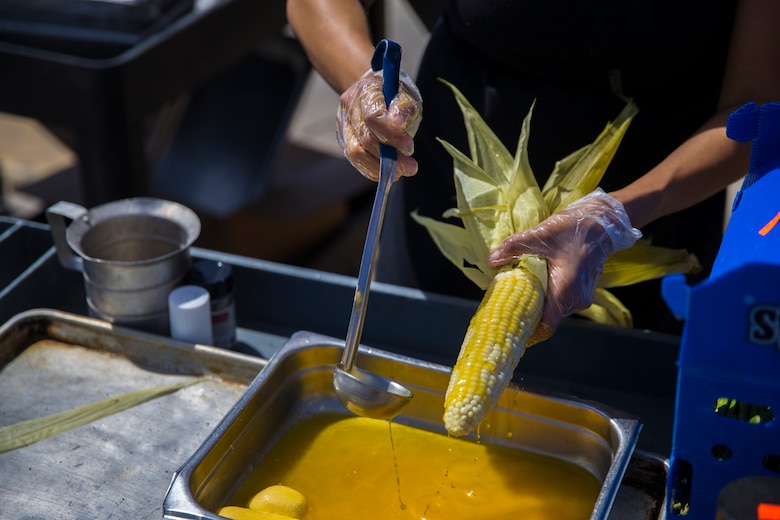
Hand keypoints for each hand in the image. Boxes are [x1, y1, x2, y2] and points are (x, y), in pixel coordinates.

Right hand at [337, 67, 421, 180]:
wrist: (375, 92)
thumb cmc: (395, 95)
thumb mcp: (407, 95)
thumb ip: (405, 109)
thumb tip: (399, 125)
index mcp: (366, 89)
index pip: (372, 117)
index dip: (391, 135)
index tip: (409, 145)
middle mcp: (349, 106)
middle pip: (365, 138)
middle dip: (390, 157)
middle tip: (411, 166)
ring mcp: (342, 124)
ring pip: (356, 153)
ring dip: (380, 167)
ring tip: (401, 171)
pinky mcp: (343, 139)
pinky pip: (355, 161)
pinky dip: (373, 170)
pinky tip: (389, 172)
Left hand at [486, 189, 640, 343]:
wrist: (601, 222)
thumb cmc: (573, 228)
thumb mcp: (539, 234)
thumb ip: (513, 248)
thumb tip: (490, 260)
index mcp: (565, 290)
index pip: (547, 326)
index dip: (528, 332)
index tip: (511, 330)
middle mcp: (576, 299)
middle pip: (547, 317)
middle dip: (527, 312)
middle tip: (506, 305)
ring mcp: (582, 297)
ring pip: (554, 308)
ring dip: (538, 302)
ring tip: (520, 291)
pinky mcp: (583, 291)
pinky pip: (562, 301)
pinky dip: (549, 296)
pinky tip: (536, 284)